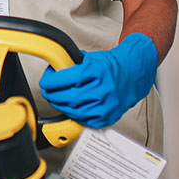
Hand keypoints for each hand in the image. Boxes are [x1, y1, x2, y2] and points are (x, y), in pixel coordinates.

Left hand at [38, 33, 157, 128]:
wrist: (132, 73)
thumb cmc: (109, 66)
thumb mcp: (89, 58)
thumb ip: (71, 64)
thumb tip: (52, 70)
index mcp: (98, 71)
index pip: (68, 78)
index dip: (52, 81)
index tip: (45, 82)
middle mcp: (104, 89)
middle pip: (70, 97)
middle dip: (53, 96)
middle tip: (47, 92)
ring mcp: (107, 104)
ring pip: (76, 111)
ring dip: (61, 106)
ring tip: (55, 100)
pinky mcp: (109, 116)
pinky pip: (85, 120)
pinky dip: (74, 116)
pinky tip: (69, 109)